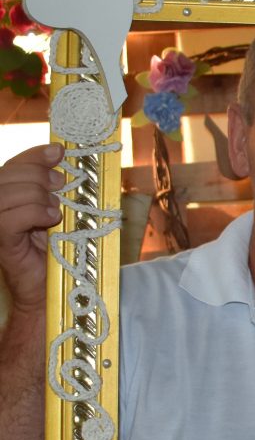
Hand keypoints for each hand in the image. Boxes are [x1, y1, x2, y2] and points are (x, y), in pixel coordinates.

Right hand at [0, 143, 64, 313]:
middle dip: (37, 174)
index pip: (13, 164)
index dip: (35, 155)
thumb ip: (56, 188)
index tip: (59, 152)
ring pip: (5, 194)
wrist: (52, 288)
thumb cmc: (58, 249)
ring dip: (36, 195)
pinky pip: (7, 220)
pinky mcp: (1, 244)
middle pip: (6, 174)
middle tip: (61, 186)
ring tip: (56, 208)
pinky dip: (32, 213)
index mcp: (8, 195)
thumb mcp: (60, 211)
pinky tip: (51, 218)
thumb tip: (63, 159)